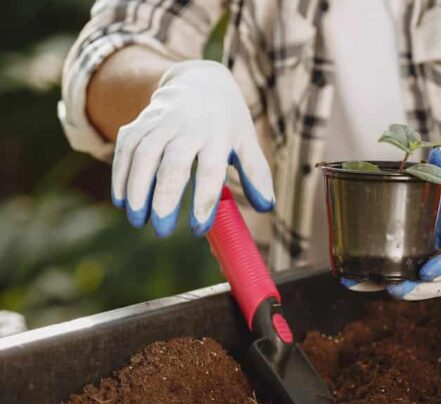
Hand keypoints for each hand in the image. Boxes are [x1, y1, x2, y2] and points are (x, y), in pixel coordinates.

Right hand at [111, 60, 274, 236]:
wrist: (199, 81)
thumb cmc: (227, 121)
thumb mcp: (246, 142)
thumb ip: (256, 173)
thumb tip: (266, 206)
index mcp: (218, 135)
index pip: (211, 171)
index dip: (203, 200)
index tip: (198, 229)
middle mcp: (188, 127)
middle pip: (173, 165)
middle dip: (165, 199)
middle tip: (163, 231)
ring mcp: (161, 122)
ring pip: (144, 155)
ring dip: (137, 189)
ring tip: (138, 220)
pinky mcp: (139, 122)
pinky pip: (125, 148)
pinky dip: (120, 174)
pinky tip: (122, 201)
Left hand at [342, 146, 440, 299]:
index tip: (427, 272)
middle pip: (436, 283)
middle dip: (416, 291)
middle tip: (395, 289)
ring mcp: (423, 259)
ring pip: (410, 285)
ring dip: (384, 288)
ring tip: (360, 283)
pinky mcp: (405, 257)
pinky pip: (390, 275)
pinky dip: (369, 280)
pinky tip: (348, 277)